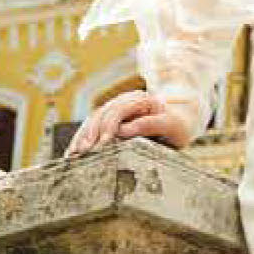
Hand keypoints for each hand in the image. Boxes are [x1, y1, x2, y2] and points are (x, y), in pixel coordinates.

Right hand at [66, 88, 198, 155]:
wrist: (180, 120)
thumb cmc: (177, 127)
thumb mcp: (172, 127)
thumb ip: (151, 125)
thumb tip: (124, 130)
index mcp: (141, 100)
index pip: (119, 111)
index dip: (109, 127)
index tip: (103, 144)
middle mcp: (125, 101)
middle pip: (103, 114)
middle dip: (92, 133)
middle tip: (86, 152)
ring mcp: (116, 108)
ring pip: (94, 119)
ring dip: (83, 136)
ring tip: (75, 153)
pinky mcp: (110, 118)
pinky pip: (92, 125)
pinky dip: (82, 138)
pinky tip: (73, 152)